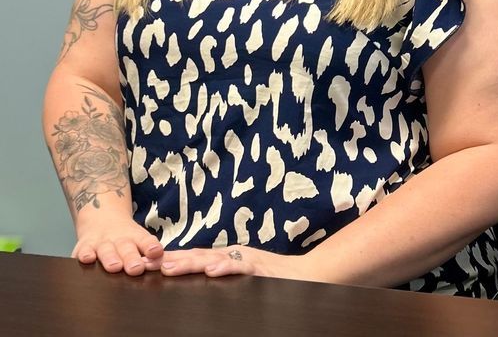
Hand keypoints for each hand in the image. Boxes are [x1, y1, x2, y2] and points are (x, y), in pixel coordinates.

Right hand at [73, 212, 163, 275]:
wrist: (102, 216)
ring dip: (110, 258)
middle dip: (131, 259)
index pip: (146, 242)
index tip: (157, 253)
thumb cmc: (125, 237)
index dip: (151, 247)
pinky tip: (86, 259)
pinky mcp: (84, 246)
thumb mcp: (139, 240)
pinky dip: (84, 255)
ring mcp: (101, 243)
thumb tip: (165, 265)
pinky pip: (82, 251)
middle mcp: (119, 240)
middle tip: (136, 268)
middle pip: (126, 248)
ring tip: (115, 266)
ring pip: (106, 251)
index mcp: (136, 239)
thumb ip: (150, 252)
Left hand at [150, 245, 309, 280]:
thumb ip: (226, 275)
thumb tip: (203, 277)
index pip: (196, 258)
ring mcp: (248, 260)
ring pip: (215, 259)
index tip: (150, 264)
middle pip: (199, 256)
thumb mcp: (245, 278)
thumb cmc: (276, 281)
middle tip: (148, 264)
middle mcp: (235, 256)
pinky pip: (241, 267)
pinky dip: (226, 266)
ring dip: (192, 262)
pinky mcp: (261, 268)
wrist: (309, 275)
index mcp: (229, 259)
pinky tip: (212, 269)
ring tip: (170, 265)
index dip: (174, 260)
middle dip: (173, 260)